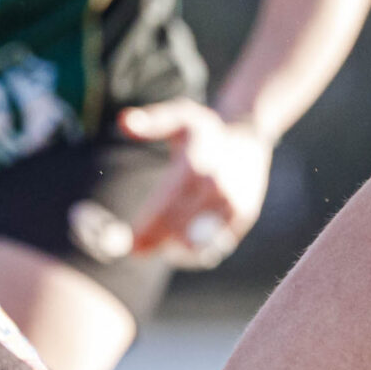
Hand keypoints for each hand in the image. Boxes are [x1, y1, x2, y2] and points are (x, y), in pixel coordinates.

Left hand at [118, 99, 272, 267]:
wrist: (248, 135)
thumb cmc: (203, 130)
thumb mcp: (178, 117)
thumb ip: (150, 122)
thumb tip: (122, 121)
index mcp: (194, 165)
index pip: (164, 208)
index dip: (146, 230)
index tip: (131, 244)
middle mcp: (214, 186)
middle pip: (177, 229)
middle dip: (155, 242)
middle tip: (139, 250)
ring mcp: (231, 203)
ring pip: (198, 242)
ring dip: (176, 251)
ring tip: (162, 248)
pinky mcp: (244, 215)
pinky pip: (218, 244)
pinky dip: (199, 252)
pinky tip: (183, 248)